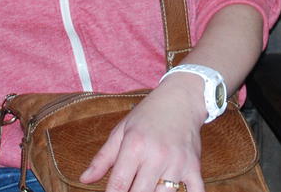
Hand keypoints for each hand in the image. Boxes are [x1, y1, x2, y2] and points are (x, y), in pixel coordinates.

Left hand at [79, 75, 208, 191]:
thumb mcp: (121, 131)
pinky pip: (196, 191)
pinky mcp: (194, 166)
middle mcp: (157, 155)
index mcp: (135, 146)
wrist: (181, 98)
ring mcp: (177, 162)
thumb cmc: (148, 115)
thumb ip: (103, 158)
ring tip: (147, 186)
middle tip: (128, 190)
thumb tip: (84, 179)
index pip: (119, 185)